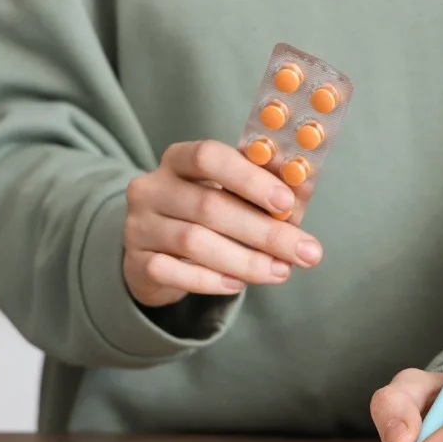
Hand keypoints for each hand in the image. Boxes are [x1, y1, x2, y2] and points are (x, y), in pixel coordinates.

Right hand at [123, 139, 323, 306]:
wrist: (153, 252)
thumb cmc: (203, 216)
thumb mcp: (227, 194)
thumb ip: (260, 191)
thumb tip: (302, 190)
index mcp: (178, 160)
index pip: (209, 157)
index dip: (249, 178)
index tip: (287, 203)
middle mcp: (152, 188)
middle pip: (209, 206)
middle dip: (264, 231)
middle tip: (306, 252)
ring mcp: (139, 226)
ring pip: (194, 242)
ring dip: (245, 260)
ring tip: (280, 271)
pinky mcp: (137, 262)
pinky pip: (175, 273)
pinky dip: (211, 280)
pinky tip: (239, 284)